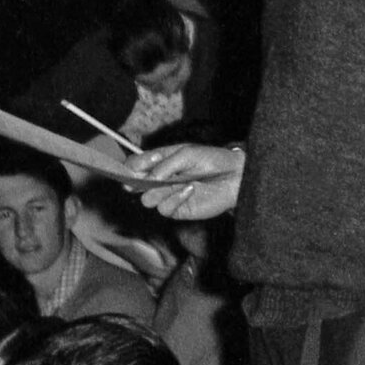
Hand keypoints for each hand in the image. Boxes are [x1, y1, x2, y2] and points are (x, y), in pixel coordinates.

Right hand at [127, 145, 243, 220]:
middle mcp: (160, 179)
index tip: (135, 166)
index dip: (130, 167)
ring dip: (159, 191)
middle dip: (138, 182)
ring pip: (147, 200)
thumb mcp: (186, 154)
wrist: (234, 176)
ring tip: (176, 182)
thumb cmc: (212, 160)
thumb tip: (146, 180)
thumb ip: (164, 166)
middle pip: (134, 185)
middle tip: (148, 179)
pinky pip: (164, 209)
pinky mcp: (178, 210)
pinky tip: (190, 189)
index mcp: (159, 161)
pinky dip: (175, 199)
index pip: (134, 165)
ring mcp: (167, 195)